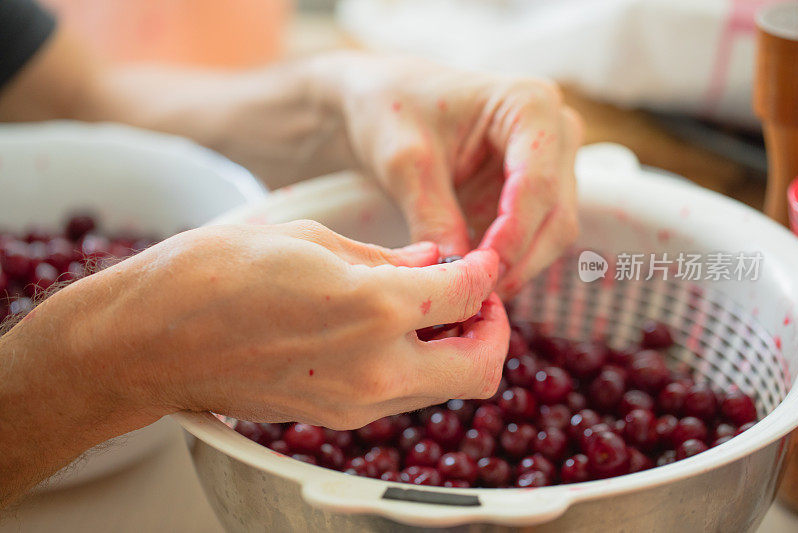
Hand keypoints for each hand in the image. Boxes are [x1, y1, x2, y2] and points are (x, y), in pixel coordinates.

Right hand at [66, 222, 507, 428]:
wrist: (150, 340)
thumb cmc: (213, 275)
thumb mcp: (310, 239)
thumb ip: (386, 256)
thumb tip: (433, 260)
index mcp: (374, 307)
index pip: (469, 296)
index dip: (487, 273)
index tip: (481, 260)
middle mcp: (377, 367)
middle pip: (482, 370)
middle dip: (494, 331)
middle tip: (476, 298)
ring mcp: (357, 402)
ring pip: (447, 388)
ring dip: (457, 350)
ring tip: (432, 310)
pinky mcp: (337, 416)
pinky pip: (404, 396)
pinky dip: (418, 365)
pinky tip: (391, 330)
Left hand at [312, 53, 582, 297]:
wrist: (382, 101)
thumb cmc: (391, 111)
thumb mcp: (404, 163)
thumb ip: (434, 217)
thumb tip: (459, 276)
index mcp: (529, 103)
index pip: (538, 182)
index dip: (514, 235)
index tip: (481, 272)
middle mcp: (554, 130)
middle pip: (556, 214)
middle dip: (518, 259)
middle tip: (473, 295)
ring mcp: (550, 162)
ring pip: (553, 232)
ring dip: (517, 267)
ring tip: (469, 293)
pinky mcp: (534, 191)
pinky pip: (535, 238)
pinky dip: (509, 262)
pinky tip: (473, 281)